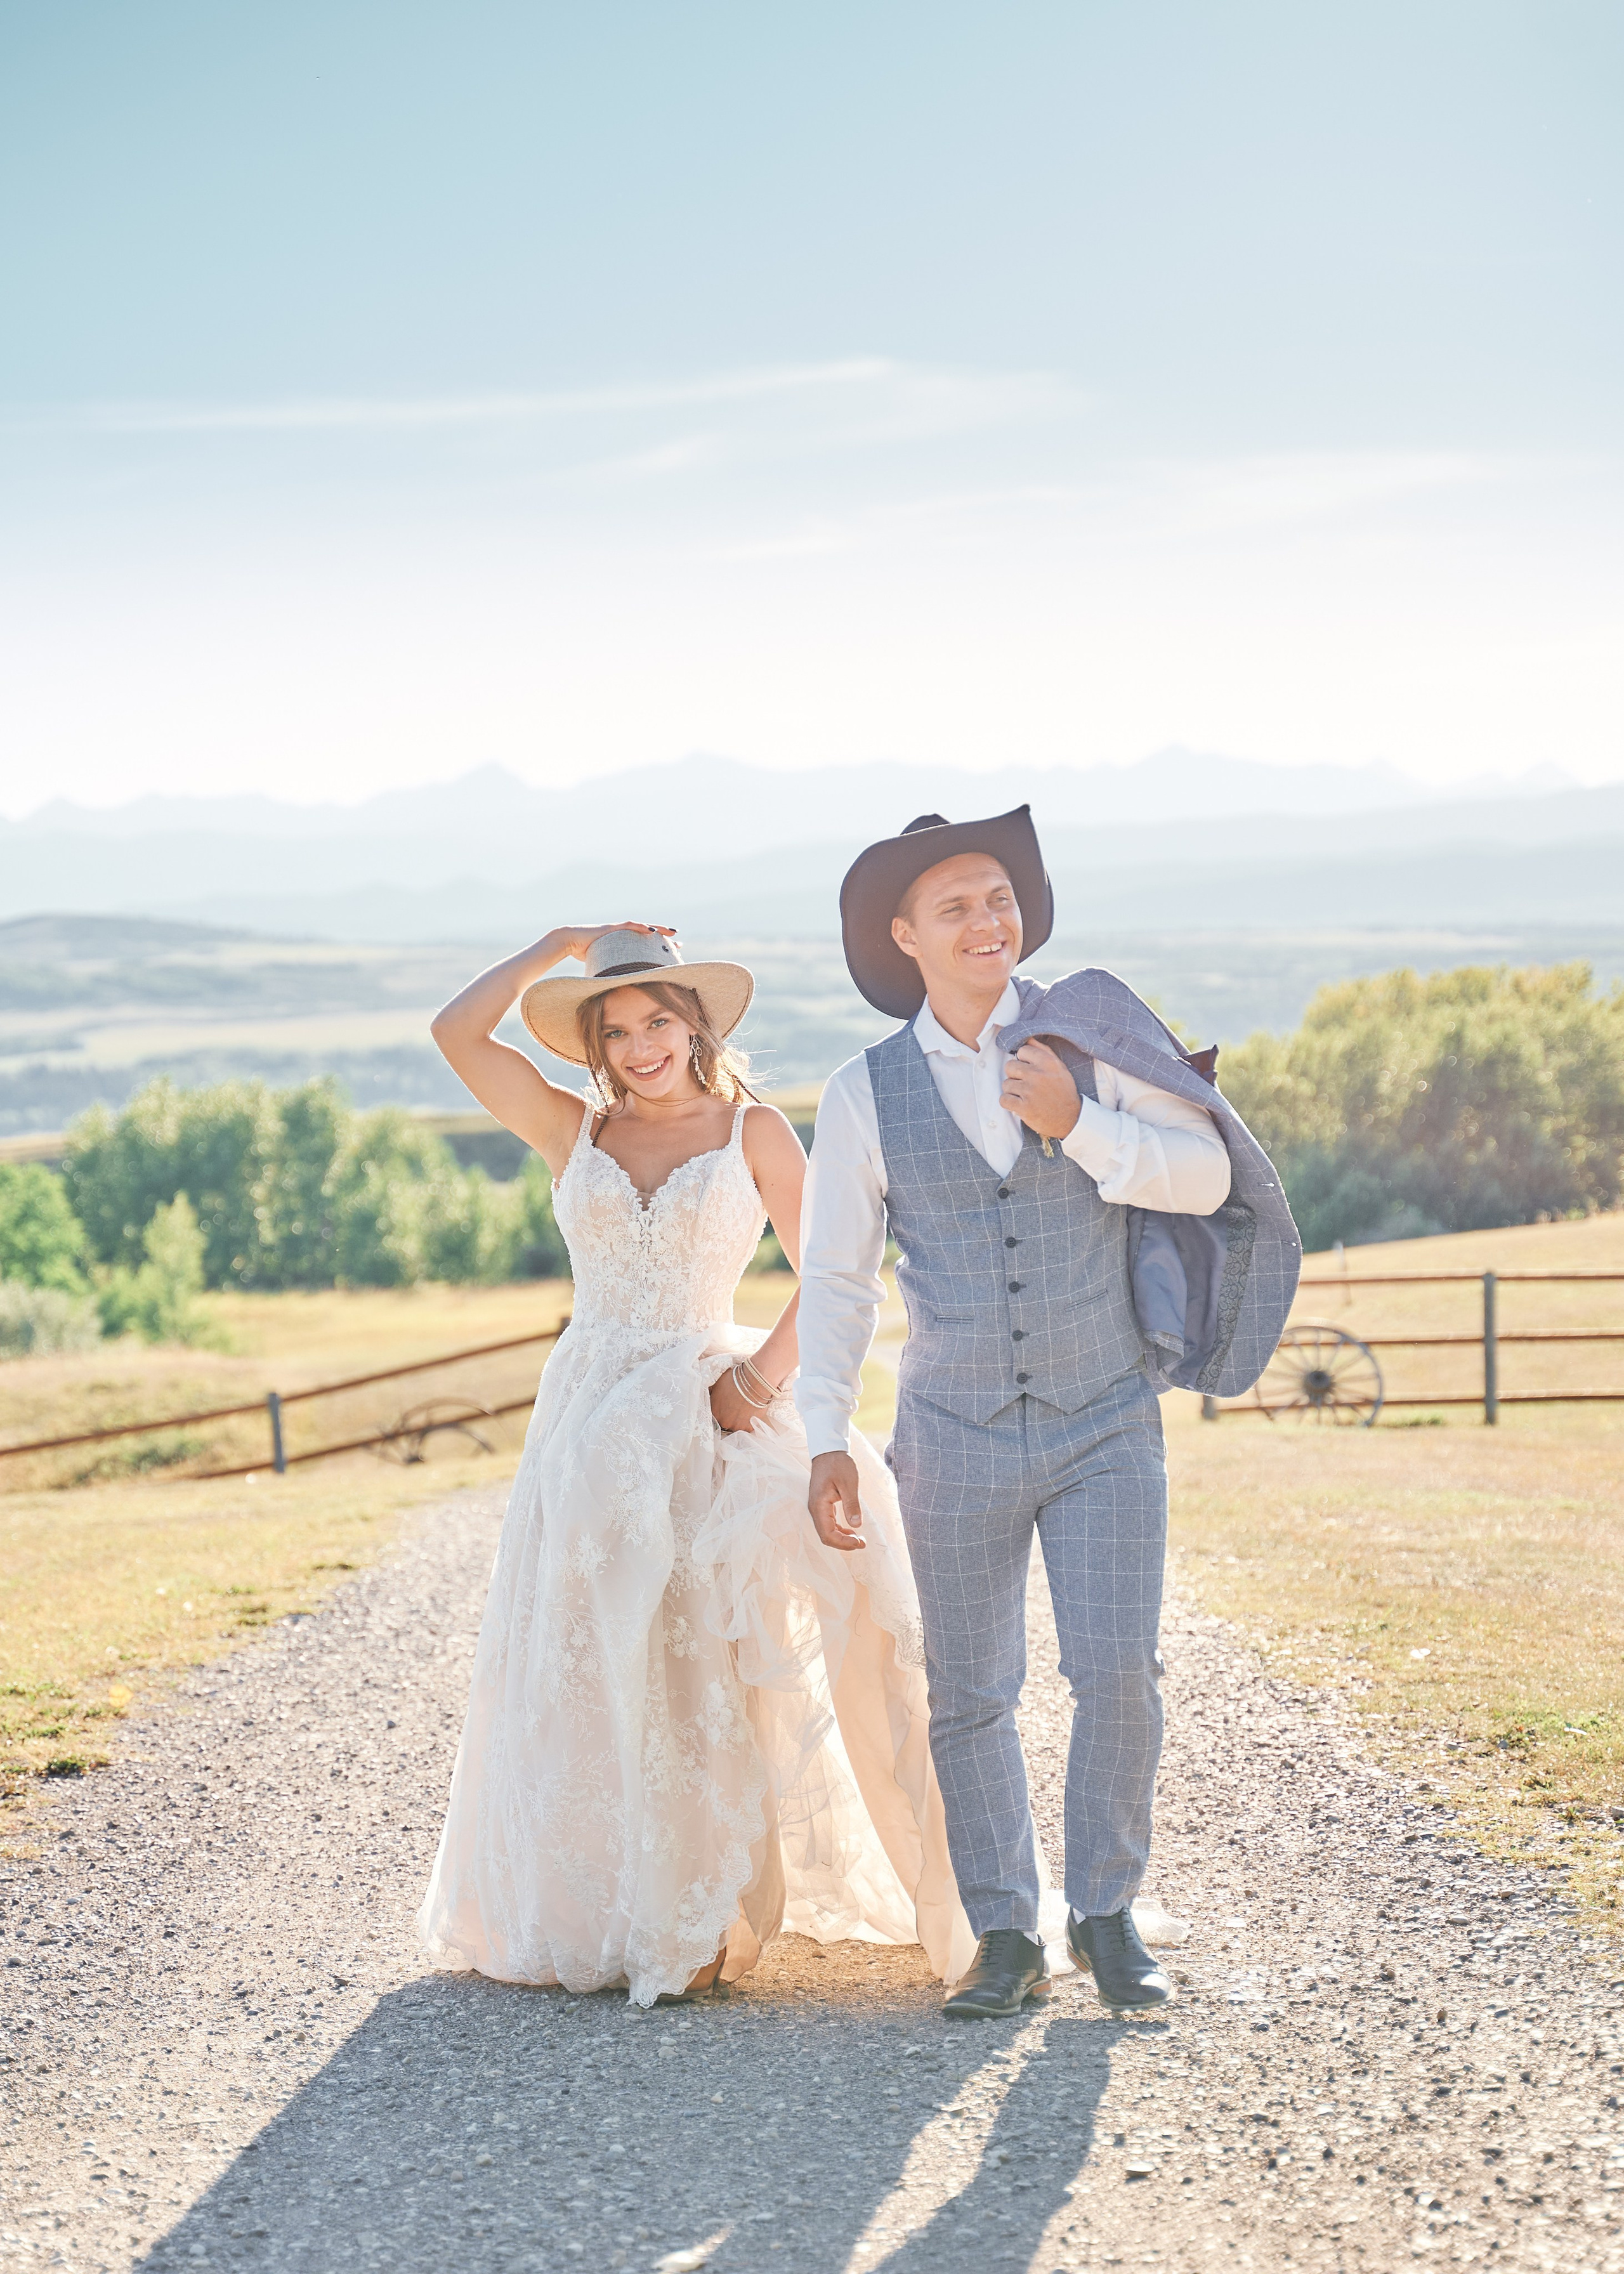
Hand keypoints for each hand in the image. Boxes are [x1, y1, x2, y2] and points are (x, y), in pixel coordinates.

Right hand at [550, 920, 676, 964]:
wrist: (568, 941)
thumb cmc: (582, 953)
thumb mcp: (602, 966)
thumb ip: (612, 973)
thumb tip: (617, 989)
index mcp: (623, 944)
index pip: (644, 946)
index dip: (658, 950)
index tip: (671, 955)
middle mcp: (623, 935)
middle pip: (648, 936)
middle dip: (664, 939)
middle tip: (679, 945)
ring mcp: (618, 930)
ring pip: (643, 928)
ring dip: (659, 930)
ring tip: (673, 933)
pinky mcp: (612, 927)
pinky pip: (629, 926)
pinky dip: (641, 928)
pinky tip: (652, 931)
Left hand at [709, 1367, 765, 1433]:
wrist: (754, 1381)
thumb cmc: (737, 1379)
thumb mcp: (718, 1384)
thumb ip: (714, 1394)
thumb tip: (712, 1393)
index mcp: (714, 1411)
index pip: (716, 1414)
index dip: (722, 1409)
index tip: (728, 1405)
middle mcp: (723, 1421)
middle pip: (725, 1421)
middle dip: (731, 1415)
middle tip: (738, 1405)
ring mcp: (736, 1426)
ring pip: (737, 1425)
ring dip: (740, 1419)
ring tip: (746, 1408)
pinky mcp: (748, 1427)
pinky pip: (748, 1427)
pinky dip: (750, 1421)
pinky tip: (752, 1411)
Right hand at [808, 1451, 864, 1551]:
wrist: (828, 1451)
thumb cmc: (838, 1463)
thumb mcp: (849, 1483)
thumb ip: (852, 1504)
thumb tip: (857, 1525)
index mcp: (819, 1505)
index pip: (827, 1534)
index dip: (843, 1542)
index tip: (859, 1542)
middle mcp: (815, 1509)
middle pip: (826, 1536)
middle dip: (843, 1543)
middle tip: (862, 1544)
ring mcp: (817, 1508)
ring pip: (827, 1531)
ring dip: (842, 1538)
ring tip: (859, 1540)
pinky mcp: (822, 1505)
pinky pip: (829, 1524)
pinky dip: (840, 1530)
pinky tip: (852, 1530)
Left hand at [999, 1039, 1080, 1141]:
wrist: (1071, 1119)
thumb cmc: (1063, 1091)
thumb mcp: (1059, 1067)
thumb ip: (1043, 1051)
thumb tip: (1028, 1038)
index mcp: (1048, 1062)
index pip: (1022, 1050)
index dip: (1023, 1060)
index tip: (1030, 1069)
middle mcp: (1038, 1074)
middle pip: (1009, 1066)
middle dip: (1015, 1075)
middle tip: (1026, 1084)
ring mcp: (1030, 1091)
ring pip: (1006, 1084)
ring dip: (1013, 1091)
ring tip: (1025, 1095)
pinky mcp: (1024, 1107)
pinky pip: (1004, 1099)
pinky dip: (1009, 1103)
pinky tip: (1019, 1104)